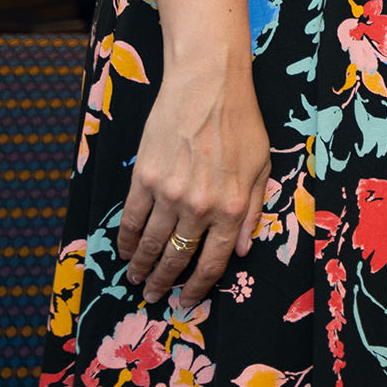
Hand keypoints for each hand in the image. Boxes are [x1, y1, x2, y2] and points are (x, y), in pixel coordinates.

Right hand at [117, 64, 268, 305]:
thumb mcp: (261, 167)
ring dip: (141, 267)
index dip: (198, 287)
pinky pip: (132, 219)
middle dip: (164, 282)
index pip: (214, 261)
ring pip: (152, 244)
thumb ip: (255, 210)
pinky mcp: (144, 178)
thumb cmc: (241, 122)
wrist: (208, 85)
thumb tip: (244, 250)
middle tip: (154, 296)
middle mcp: (200, 206)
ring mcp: (169, 193)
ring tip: (135, 278)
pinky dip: (127, 240)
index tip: (187, 301)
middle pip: (178, 258)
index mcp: (232, 207)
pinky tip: (125, 250)